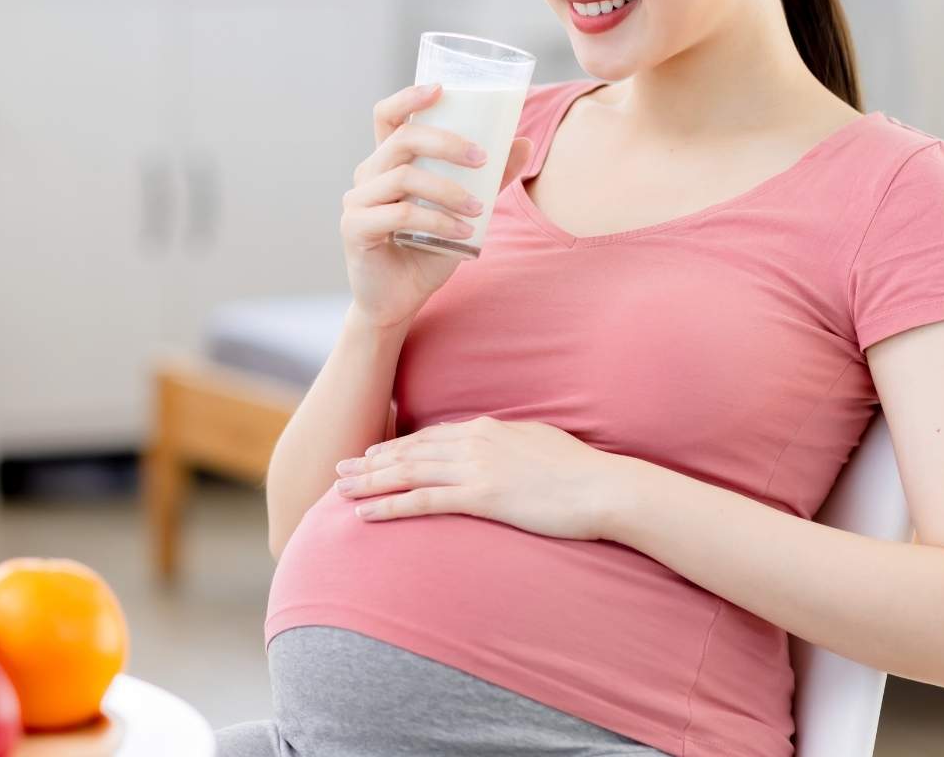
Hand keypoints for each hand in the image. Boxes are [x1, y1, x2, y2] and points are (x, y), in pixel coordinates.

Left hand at [331, 415, 632, 540]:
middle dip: (371, 462)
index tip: (371, 454)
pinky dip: (390, 506)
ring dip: (371, 482)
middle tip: (339, 469)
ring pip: (409, 473)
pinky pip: (424, 501)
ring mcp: (476, 468)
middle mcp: (475, 442)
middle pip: (410, 451)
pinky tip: (366, 514)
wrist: (604, 486)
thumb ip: (511, 443)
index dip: (396, 446)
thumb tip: (502, 445)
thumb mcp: (540, 443)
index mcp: (488, 428)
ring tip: (341, 490)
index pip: (430, 436)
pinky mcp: (482, 496)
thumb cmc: (581, 472)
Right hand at [342, 84, 534, 330]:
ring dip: (449, 190)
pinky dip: (437, 220)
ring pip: (404, 177)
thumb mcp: (465, 210)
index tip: (441, 89)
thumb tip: (523, 143)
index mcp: (387, 163)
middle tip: (482, 158)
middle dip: (446, 142)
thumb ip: (491, 179)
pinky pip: (400, 214)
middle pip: (402, 140)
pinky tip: (462, 231)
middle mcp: (367, 175)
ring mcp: (357, 201)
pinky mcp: (355, 229)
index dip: (409, 97)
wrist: (400, 300)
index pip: (388, 116)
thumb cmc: (427, 250)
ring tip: (480, 207)